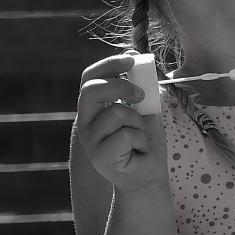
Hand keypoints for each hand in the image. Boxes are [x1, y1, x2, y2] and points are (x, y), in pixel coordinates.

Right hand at [75, 51, 168, 192]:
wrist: (148, 175)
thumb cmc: (144, 141)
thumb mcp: (144, 110)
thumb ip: (138, 89)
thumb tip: (139, 61)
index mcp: (94, 108)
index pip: (89, 78)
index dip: (109, 64)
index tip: (132, 58)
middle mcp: (86, 122)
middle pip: (92, 90)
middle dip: (121, 86)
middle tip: (141, 95)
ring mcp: (90, 140)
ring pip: (118, 113)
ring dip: (139, 123)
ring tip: (139, 137)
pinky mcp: (99, 156)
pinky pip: (127, 134)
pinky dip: (141, 140)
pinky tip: (138, 150)